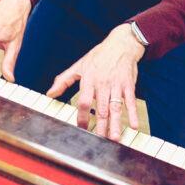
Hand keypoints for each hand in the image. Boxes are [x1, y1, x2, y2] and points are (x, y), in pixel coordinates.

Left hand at [47, 23, 144, 140]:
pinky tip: (134, 125)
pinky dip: (133, 113)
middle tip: (100, 140)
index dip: (82, 116)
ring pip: (116, 106)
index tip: (82, 128)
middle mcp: (103, 83)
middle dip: (101, 125)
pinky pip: (131, 100)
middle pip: (101, 107)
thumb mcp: (79, 65)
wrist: (120, 44)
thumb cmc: (99, 56)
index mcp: (89, 79)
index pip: (84, 101)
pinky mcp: (128, 84)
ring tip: (114, 138)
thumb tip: (50, 93)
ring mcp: (116, 84)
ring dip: (116, 123)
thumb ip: (64, 80)